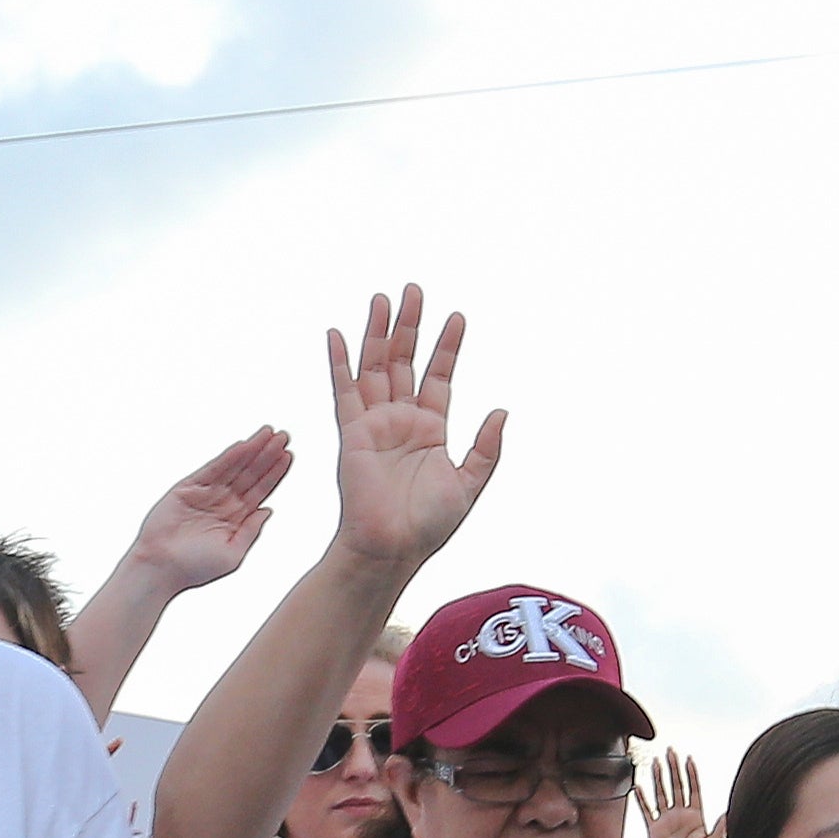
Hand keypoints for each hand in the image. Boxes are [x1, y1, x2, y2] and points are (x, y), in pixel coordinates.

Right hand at [125, 428, 293, 591]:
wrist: (162, 568)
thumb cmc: (194, 568)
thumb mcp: (233, 554)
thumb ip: (251, 531)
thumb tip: (268, 510)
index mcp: (237, 518)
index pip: (260, 490)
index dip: (275, 473)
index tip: (288, 455)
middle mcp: (223, 502)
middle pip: (251, 474)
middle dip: (267, 455)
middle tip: (284, 436)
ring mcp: (206, 493)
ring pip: (234, 467)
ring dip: (252, 450)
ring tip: (268, 434)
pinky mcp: (188, 488)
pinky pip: (212, 469)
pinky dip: (228, 457)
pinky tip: (243, 446)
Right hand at [325, 286, 504, 572]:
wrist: (392, 548)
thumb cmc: (428, 526)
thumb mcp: (469, 485)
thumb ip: (485, 449)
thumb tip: (502, 411)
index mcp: (430, 430)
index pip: (439, 377)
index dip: (448, 347)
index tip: (457, 317)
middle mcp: (401, 421)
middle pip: (406, 362)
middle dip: (411, 326)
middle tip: (416, 289)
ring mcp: (375, 424)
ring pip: (376, 367)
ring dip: (379, 333)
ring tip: (384, 298)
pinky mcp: (351, 433)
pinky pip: (343, 391)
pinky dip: (339, 362)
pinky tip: (336, 334)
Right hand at [640, 747, 718, 837]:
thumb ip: (719, 829)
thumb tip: (729, 812)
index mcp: (696, 819)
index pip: (694, 790)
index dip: (692, 775)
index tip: (689, 759)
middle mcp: (681, 817)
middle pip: (677, 787)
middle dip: (674, 769)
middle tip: (670, 752)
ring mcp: (667, 823)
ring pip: (662, 794)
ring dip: (659, 779)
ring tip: (655, 762)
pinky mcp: (654, 831)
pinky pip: (646, 811)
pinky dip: (642, 799)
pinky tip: (637, 786)